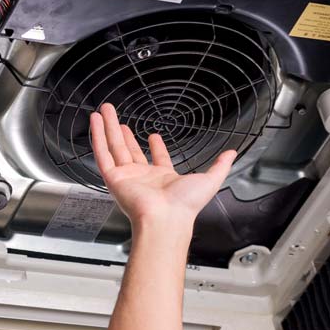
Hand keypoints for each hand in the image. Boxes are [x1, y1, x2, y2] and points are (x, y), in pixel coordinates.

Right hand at [88, 102, 236, 228]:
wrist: (166, 218)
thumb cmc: (185, 206)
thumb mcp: (210, 180)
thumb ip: (220, 165)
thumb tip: (232, 154)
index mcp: (163, 179)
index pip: (157, 159)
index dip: (156, 147)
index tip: (153, 135)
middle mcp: (143, 178)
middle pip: (130, 149)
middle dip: (124, 133)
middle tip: (118, 117)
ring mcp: (127, 177)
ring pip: (114, 147)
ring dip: (108, 128)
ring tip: (104, 111)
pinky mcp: (113, 178)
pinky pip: (103, 154)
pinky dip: (98, 136)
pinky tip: (96, 121)